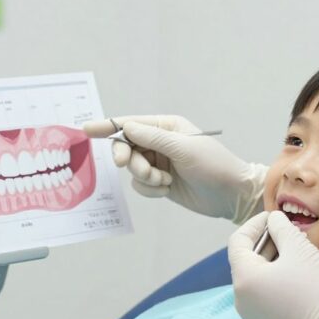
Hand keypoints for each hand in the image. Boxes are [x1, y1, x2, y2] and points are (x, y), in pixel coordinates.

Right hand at [84, 115, 266, 222]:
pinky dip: (150, 189)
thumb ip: (152, 138)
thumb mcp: (184, 148)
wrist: (232, 195)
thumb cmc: (214, 166)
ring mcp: (159, 163)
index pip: (131, 124)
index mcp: (166, 126)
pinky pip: (141, 185)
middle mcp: (160, 142)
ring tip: (164, 181)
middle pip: (126, 147)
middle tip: (132, 165)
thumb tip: (127, 127)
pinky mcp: (160, 182)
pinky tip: (167, 189)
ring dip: (145, 177)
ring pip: (132, 169)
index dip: (108, 126)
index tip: (87, 129)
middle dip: (129, 158)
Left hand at [228, 211, 318, 318]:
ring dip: (271, 259)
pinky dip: (273, 278)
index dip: (255, 224)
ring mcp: (251, 315)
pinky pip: (262, 293)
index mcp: (243, 279)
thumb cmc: (316, 291)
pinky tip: (296, 271)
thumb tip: (273, 220)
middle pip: (245, 259)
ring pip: (255, 277)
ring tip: (295, 249)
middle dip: (266, 241)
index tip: (274, 216)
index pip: (238, 241)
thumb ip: (281, 228)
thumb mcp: (300, 250)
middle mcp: (240, 299)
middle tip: (289, 231)